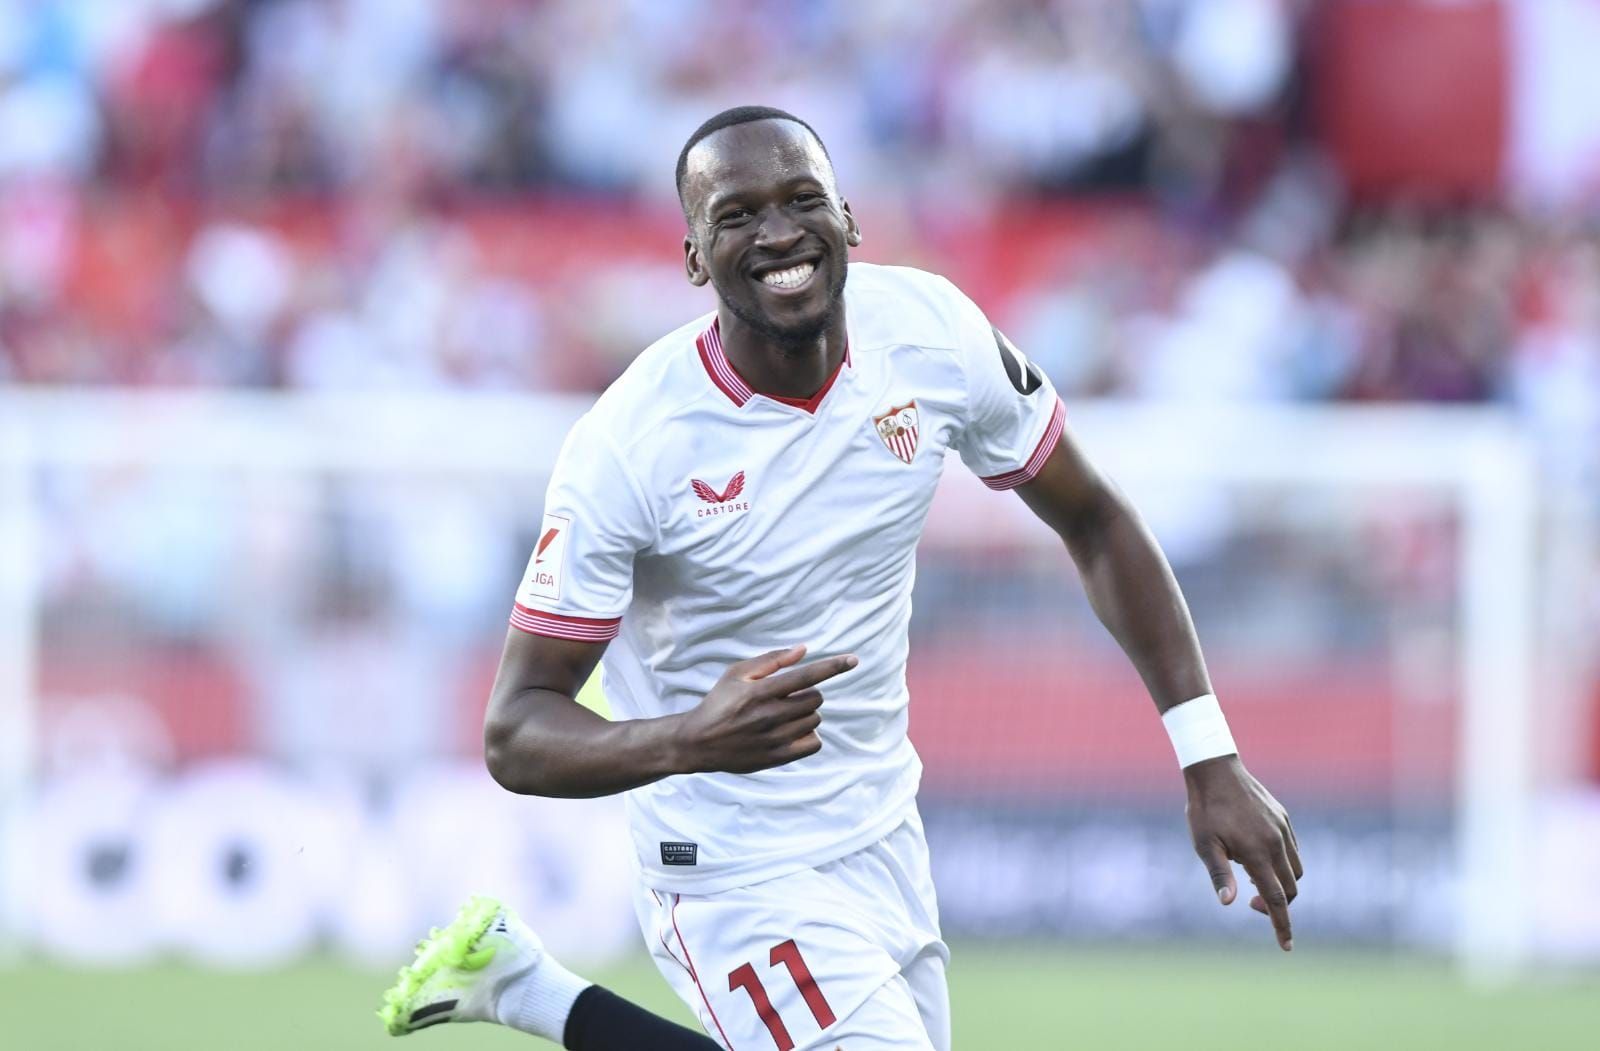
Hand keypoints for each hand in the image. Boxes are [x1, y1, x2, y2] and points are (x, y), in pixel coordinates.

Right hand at [673, 645, 856, 774]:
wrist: (698, 742)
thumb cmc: (719, 702)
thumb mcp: (737, 674)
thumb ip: (771, 660)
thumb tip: (804, 650)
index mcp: (760, 691)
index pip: (805, 676)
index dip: (832, 666)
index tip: (853, 660)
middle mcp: (769, 715)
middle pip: (815, 699)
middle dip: (807, 693)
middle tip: (787, 697)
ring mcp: (774, 739)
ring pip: (815, 720)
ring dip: (807, 713)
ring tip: (784, 714)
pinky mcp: (777, 758)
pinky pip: (813, 743)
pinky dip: (809, 735)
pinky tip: (792, 730)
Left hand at [1184, 754, 1302, 950]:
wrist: (1215, 770)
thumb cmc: (1205, 810)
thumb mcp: (1204, 844)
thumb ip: (1219, 874)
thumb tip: (1229, 903)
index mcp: (1257, 853)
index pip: (1276, 899)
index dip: (1282, 925)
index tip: (1286, 946)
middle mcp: (1277, 843)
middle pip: (1290, 888)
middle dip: (1278, 904)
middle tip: (1252, 902)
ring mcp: (1283, 829)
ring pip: (1296, 870)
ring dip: (1282, 883)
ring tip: (1253, 876)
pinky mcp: (1283, 818)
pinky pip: (1293, 849)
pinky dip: (1283, 862)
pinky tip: (1260, 856)